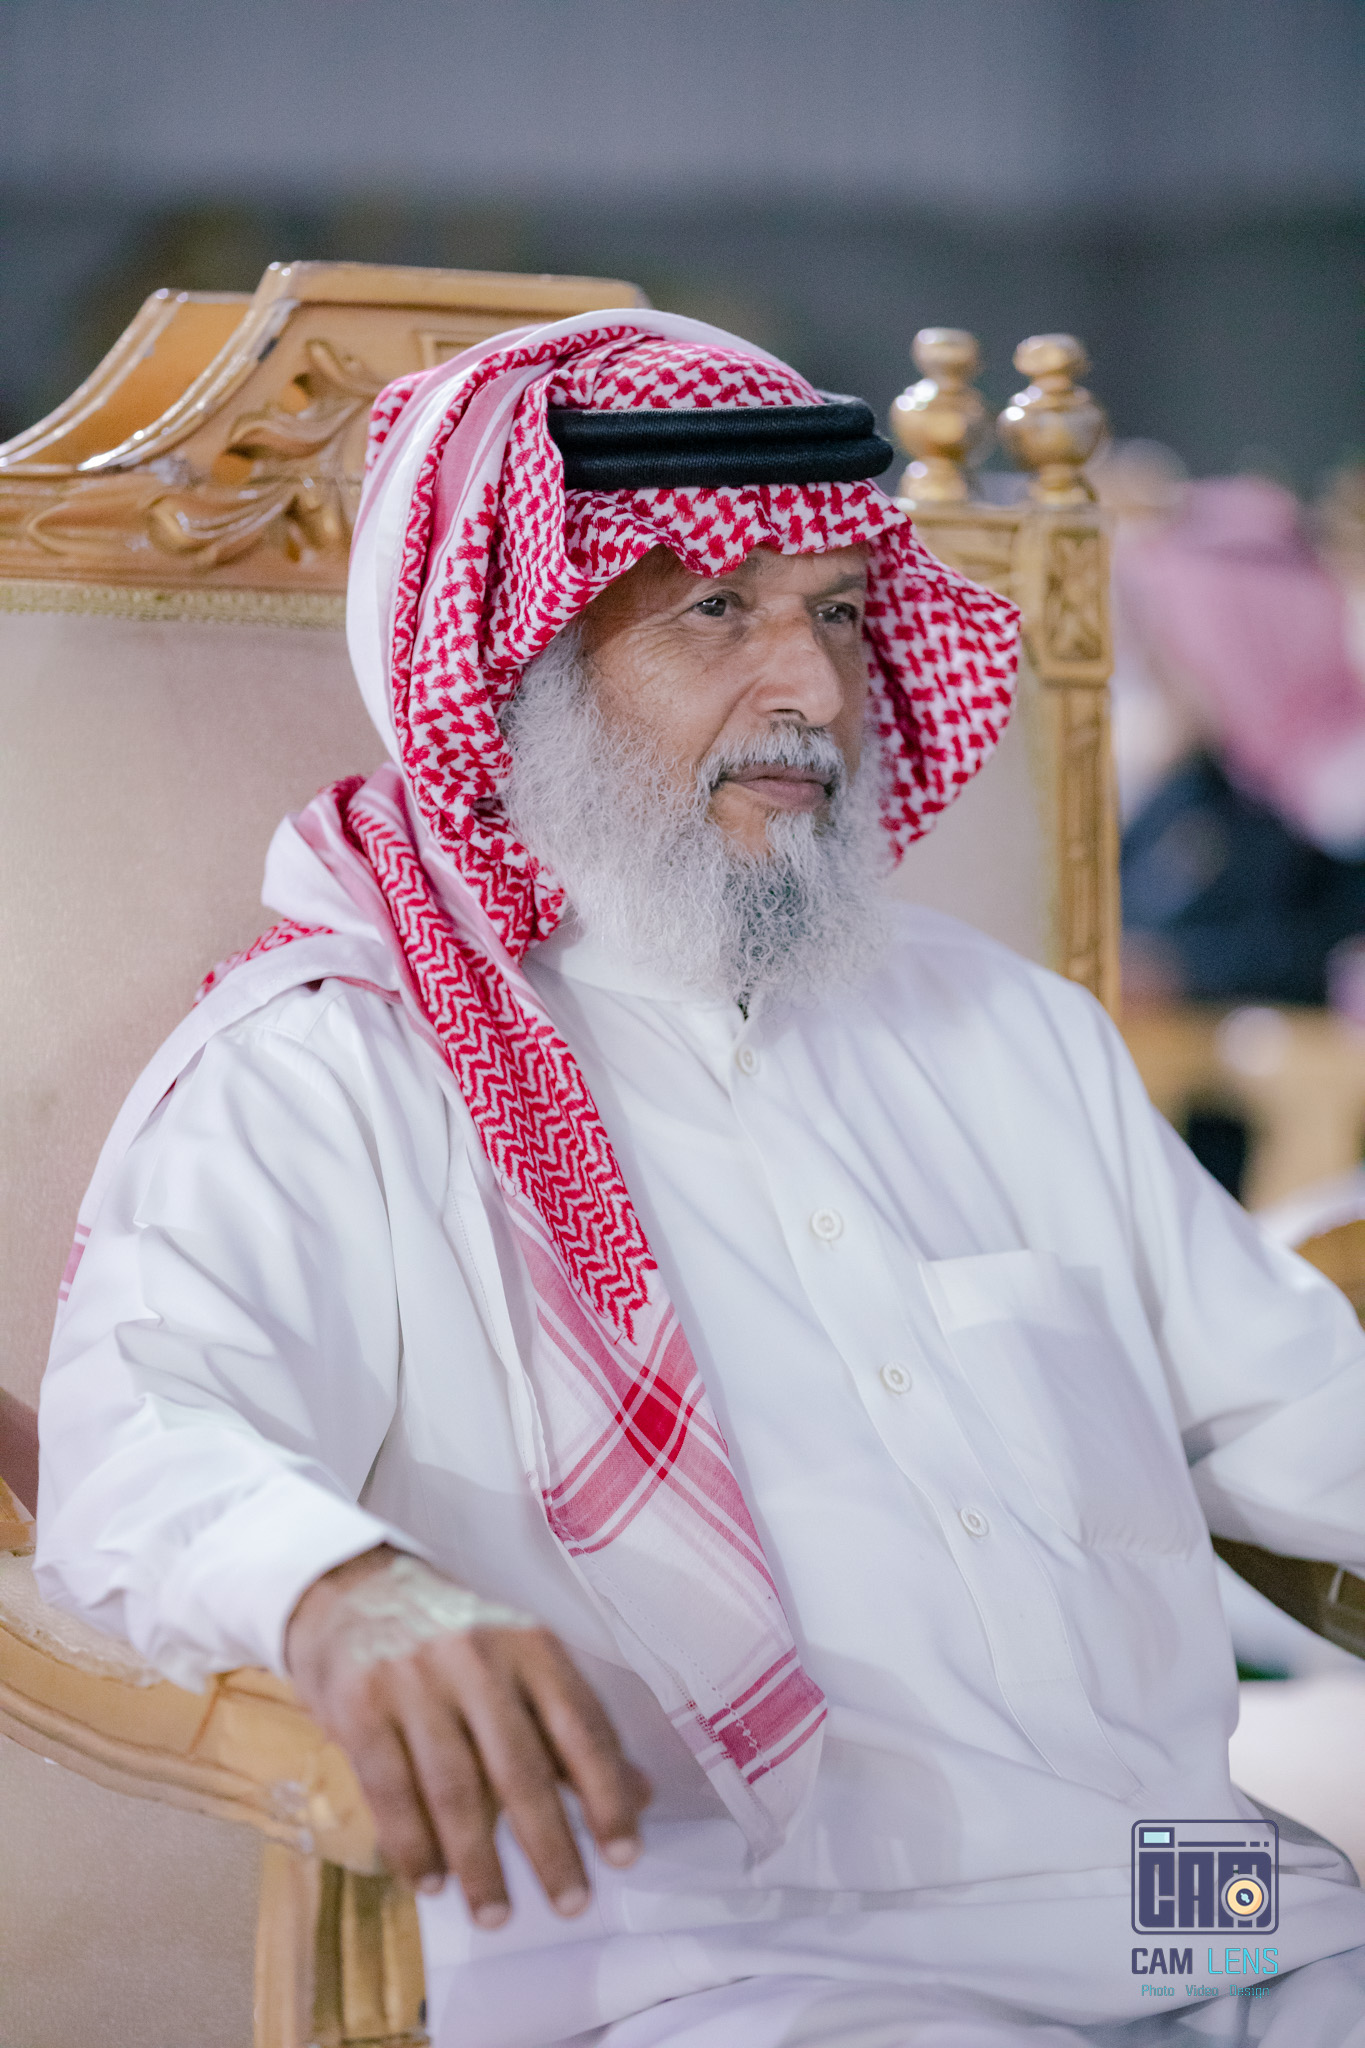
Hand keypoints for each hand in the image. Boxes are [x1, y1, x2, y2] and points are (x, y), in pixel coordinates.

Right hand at [284, 1545, 651, 1925]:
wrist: (355, 1591)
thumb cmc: (455, 1640)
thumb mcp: (522, 1663)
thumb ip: (573, 1728)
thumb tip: (641, 1793)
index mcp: (530, 1644)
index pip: (581, 1727)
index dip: (607, 1795)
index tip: (625, 1853)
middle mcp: (478, 1657)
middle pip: (521, 1767)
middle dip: (550, 1845)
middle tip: (571, 1903)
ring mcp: (415, 1678)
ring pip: (456, 1787)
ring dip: (479, 1862)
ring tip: (496, 1914)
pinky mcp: (360, 1702)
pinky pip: (391, 1789)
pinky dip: (414, 1845)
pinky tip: (431, 1881)